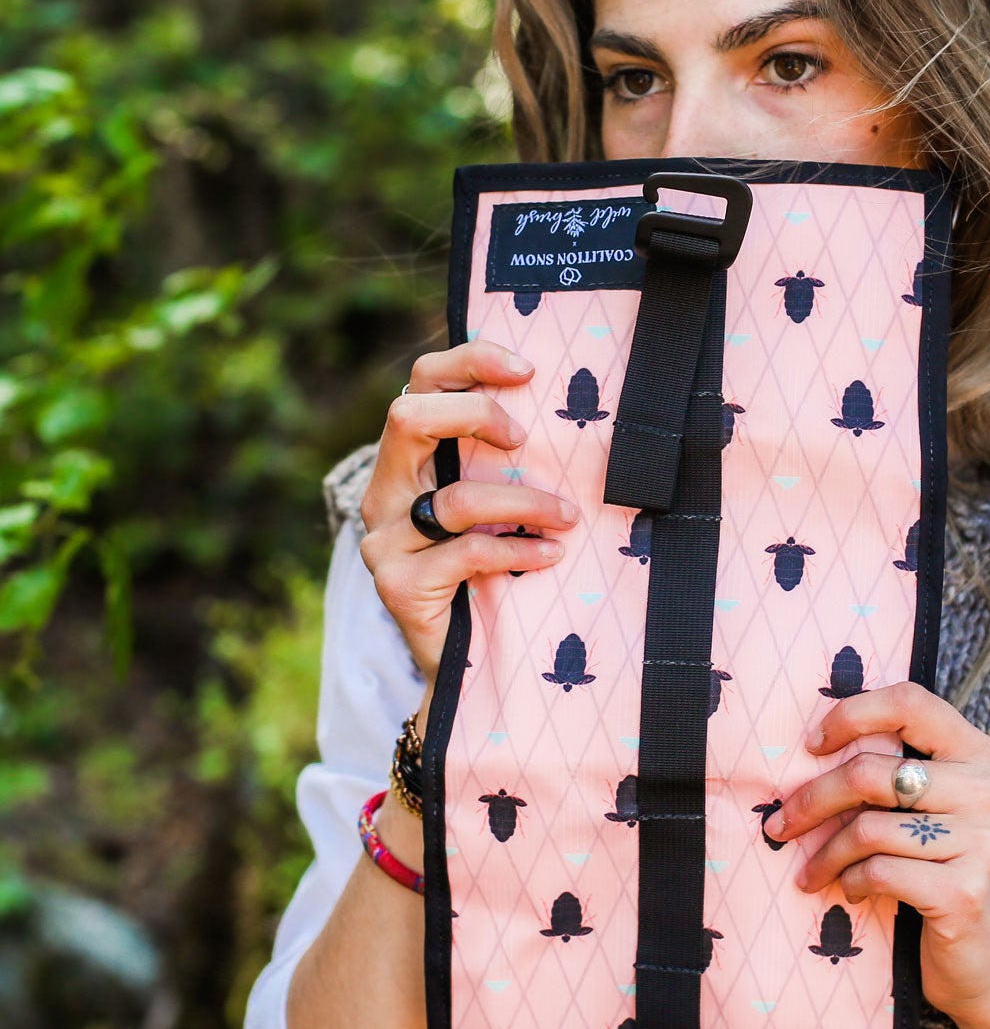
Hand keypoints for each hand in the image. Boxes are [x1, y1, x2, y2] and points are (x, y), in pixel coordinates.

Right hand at [357, 340, 582, 685]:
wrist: (465, 666)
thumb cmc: (492, 574)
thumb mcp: (496, 508)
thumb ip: (505, 465)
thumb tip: (567, 418)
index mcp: (406, 462)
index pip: (420, 384)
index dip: (469, 362)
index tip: (527, 370)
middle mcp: (383, 494)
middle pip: (409, 416)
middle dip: (476, 414)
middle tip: (525, 439)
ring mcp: (384, 541)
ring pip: (456, 497)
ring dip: (525, 500)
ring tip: (568, 516)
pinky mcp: (399, 585)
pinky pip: (468, 552)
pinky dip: (518, 549)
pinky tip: (551, 554)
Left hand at [766, 679, 989, 1027]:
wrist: (987, 966)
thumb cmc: (945, 874)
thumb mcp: (936, 812)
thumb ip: (901, 773)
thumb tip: (813, 744)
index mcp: (982, 756)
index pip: (910, 702)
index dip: (852, 714)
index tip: (813, 744)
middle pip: (873, 772)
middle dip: (813, 799)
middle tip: (780, 824)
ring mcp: (983, 844)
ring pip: (868, 828)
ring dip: (825, 853)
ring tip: (812, 870)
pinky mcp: (963, 894)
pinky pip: (878, 872)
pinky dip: (849, 881)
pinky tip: (848, 891)